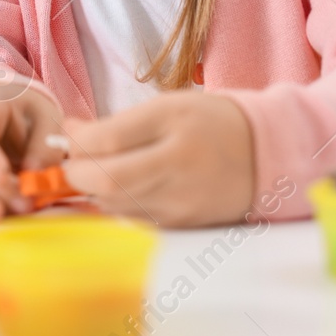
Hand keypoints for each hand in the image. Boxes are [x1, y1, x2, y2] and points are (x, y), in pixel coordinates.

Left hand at [60, 90, 255, 227]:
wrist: (265, 156)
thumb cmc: (211, 123)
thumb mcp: (168, 107)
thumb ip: (118, 123)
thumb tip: (70, 132)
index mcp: (174, 135)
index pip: (107, 142)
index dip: (76, 140)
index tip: (70, 130)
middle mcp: (176, 175)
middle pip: (104, 181)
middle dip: (76, 171)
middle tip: (76, 157)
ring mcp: (179, 207)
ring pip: (112, 205)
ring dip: (93, 189)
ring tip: (99, 168)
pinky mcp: (180, 227)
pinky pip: (131, 219)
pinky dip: (115, 204)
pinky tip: (121, 187)